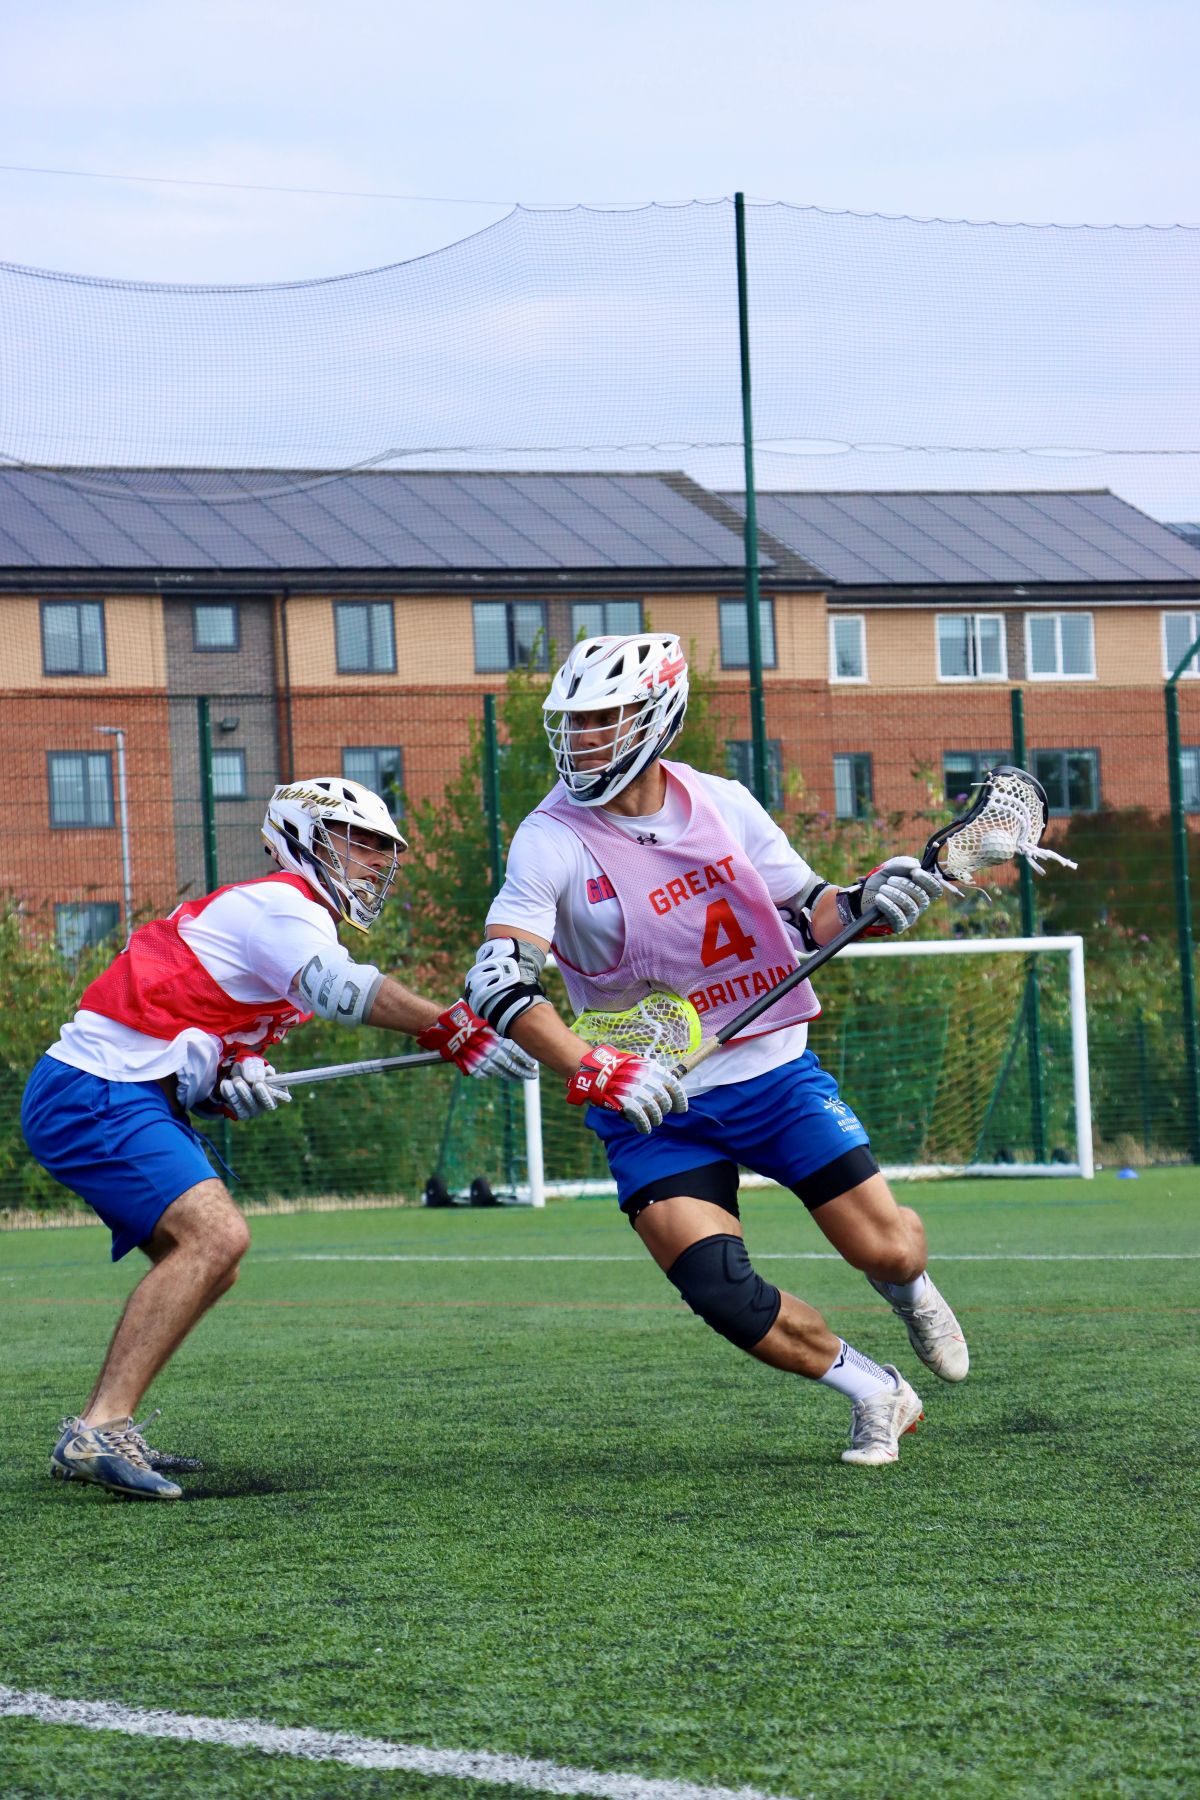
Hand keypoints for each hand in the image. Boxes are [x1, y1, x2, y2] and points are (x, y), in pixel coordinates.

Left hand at [215, 1057, 290, 1120]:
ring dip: (243, 1091)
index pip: (283, 1094)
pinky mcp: (242, 1113)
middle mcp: (268, 1103)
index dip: (277, 1092)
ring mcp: (256, 1110)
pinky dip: (230, 1094)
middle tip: (254, 1083)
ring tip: (236, 1079)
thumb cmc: (249, 1069)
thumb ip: (256, 1067)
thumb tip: (254, 1079)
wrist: (233, 1076)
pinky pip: (237, 1107)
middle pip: (268, 1103)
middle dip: (260, 1093)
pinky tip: (226, 1083)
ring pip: (251, 1104)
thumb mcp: (253, 1063)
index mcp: (277, 1090)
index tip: (260, 1083)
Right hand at [417, 1000, 538, 1081]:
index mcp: (499, 1040)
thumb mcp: (488, 1021)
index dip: (527, 1059)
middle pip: (513, 1065)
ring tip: (521, 1078)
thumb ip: (500, 1029)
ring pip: (502, 1072)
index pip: (518, 1053)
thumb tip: (517, 1031)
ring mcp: (483, 1061)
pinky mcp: (473, 1067)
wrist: (449, 1029)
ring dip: (513, 1076)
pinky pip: (485, 1074)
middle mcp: (493, 1052)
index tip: (533, 1063)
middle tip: (532, 1075)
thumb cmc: (470, 1020)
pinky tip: (498, 1074)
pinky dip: (491, 1074)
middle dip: (524, 1071)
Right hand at [566, 1044, 687, 1134]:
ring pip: (654, 1110)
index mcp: (652, 1069)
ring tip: (653, 1123)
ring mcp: (636, 1090)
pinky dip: (644, 1125)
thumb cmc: (620, 1072)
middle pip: (664, 1100)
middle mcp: (646, 1078)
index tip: (681, 1109)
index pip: (674, 1084)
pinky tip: (645, 1129)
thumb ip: (654, 1078)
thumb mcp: (639, 1068)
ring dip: (655, 1119)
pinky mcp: (625, 1101)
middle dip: (664, 1110)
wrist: (597, 1071)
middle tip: (660, 1115)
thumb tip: (668, 1095)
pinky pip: (641, 1117)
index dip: (680, 1099)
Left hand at [859, 856, 942, 934]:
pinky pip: (898, 917)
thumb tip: (916, 865)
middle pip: (921, 895)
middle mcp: (919, 905)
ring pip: (909, 905)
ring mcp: (911, 916)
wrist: (862, 898)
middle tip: (890, 880)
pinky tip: (879, 898)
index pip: (935, 889)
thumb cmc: (880, 882)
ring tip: (882, 889)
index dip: (928, 881)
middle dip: (904, 885)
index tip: (915, 872)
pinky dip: (888, 905)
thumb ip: (902, 863)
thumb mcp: (888, 868)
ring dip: (894, 894)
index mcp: (921, 890)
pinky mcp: (900, 925)